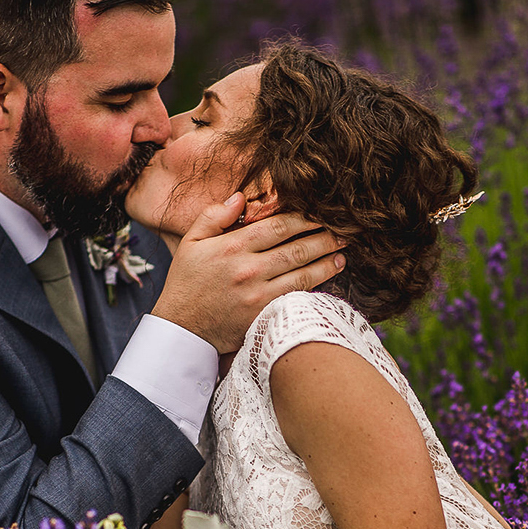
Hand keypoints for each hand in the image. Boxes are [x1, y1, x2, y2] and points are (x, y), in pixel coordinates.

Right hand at [151, 192, 346, 352]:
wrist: (183, 330)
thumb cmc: (186, 284)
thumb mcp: (191, 243)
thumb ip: (213, 216)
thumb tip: (240, 198)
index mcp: (231, 247)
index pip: (277, 226)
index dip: (303, 217)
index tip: (320, 212)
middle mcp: (248, 270)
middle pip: (296, 248)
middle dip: (324, 237)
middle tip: (344, 230)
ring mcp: (258, 295)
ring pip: (302, 274)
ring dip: (327, 261)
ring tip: (343, 251)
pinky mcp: (264, 315)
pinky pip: (296, 297)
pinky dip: (315, 285)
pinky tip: (328, 276)